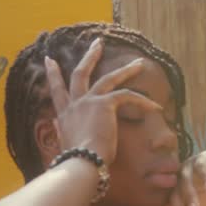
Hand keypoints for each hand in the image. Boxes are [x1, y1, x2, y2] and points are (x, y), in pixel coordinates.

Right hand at [43, 38, 162, 164]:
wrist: (81, 163)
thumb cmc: (75, 161)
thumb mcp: (64, 143)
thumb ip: (61, 130)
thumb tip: (54, 123)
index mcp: (64, 115)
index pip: (57, 90)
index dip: (53, 74)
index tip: (49, 59)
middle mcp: (75, 104)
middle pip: (80, 73)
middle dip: (90, 56)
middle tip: (98, 43)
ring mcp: (89, 102)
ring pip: (108, 78)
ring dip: (126, 70)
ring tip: (139, 63)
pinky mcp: (105, 104)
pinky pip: (127, 96)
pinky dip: (143, 101)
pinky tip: (156, 106)